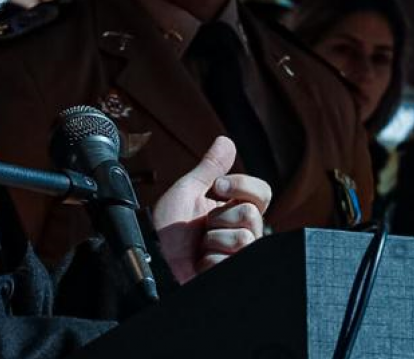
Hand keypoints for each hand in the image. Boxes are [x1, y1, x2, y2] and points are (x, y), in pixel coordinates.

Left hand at [152, 136, 271, 283]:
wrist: (151, 256)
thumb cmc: (168, 227)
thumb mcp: (188, 192)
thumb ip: (210, 168)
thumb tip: (226, 140)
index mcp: (235, 211)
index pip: (262, 193)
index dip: (242, 185)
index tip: (218, 187)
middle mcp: (242, 233)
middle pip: (252, 215)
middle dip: (220, 217)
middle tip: (203, 226)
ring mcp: (238, 256)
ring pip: (243, 239)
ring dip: (212, 241)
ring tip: (200, 247)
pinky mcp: (231, 274)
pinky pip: (230, 262)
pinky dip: (208, 262)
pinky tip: (200, 264)